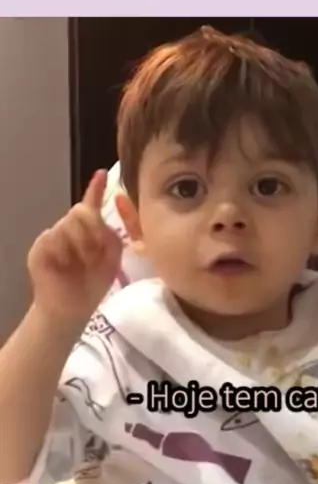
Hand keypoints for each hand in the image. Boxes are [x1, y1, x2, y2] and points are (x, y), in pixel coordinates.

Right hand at [28, 170, 122, 324]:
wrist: (71, 310)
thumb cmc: (91, 285)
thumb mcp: (111, 259)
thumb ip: (112, 237)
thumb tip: (100, 219)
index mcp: (87, 231)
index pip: (90, 205)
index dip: (96, 189)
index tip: (102, 174)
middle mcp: (68, 229)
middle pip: (80, 211)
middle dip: (93, 230)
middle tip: (94, 253)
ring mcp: (51, 237)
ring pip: (68, 224)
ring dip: (81, 245)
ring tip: (81, 264)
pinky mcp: (39, 248)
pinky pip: (54, 237)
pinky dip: (64, 253)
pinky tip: (64, 266)